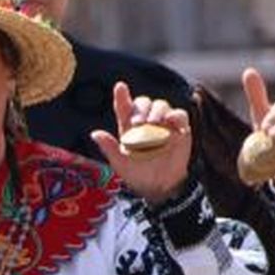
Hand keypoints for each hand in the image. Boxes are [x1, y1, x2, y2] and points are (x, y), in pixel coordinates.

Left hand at [90, 81, 193, 204]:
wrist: (160, 187)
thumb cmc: (138, 174)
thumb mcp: (121, 163)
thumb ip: (109, 148)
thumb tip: (94, 134)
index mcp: (129, 127)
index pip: (124, 107)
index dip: (122, 96)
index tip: (120, 87)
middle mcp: (146, 121)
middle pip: (143, 103)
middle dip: (140, 108)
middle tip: (137, 123)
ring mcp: (164, 124)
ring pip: (161, 105)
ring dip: (156, 111)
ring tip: (152, 124)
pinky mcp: (180, 129)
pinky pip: (180, 115)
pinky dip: (176, 115)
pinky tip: (171, 122)